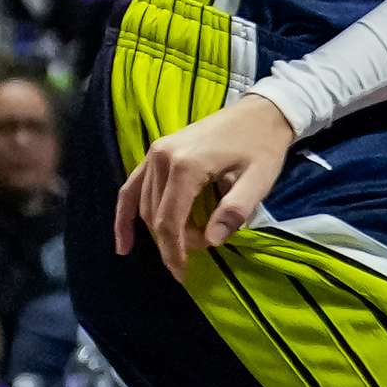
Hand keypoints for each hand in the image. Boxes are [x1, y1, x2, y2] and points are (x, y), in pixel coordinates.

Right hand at [114, 94, 296, 275]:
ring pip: (143, 204)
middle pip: (155, 214)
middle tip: (198, 255)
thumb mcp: (259, 180)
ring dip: (158, 232)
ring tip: (178, 250)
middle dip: (173, 242)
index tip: (183, 274)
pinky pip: (132, 187)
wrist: (259, 112)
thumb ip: (235, 210)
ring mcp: (155, 153)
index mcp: (186, 165)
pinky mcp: (156, 152)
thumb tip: (212, 241)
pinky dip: (125, 214)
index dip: (174, 251)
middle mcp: (162, 158)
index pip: (169, 220)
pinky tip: (124, 242)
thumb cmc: (262, 146)